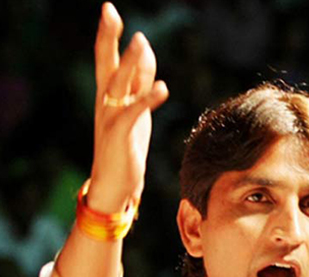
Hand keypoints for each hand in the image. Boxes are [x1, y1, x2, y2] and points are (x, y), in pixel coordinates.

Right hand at [87, 2, 168, 212]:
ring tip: (141, 41)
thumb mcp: (135, 114)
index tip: (110, 10)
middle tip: (109, 10)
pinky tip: (162, 87)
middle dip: (108, 37)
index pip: (107, 60)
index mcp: (108, 98)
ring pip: (119, 84)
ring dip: (130, 62)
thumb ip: (140, 86)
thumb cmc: (125, 149)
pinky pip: (135, 113)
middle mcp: (105, 104)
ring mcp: (110, 119)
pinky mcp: (121, 136)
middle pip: (106, 64)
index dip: (110, 36)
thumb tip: (147, 57)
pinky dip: (148, 99)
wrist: (113, 186)